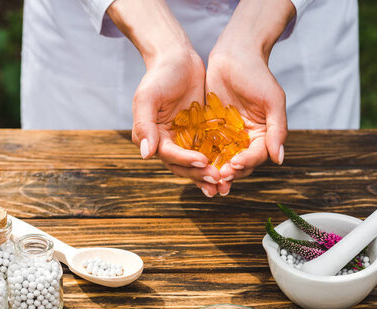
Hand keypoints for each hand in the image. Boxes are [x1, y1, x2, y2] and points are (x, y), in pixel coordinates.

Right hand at [108, 0, 221, 197]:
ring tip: (224, 183)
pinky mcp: (201, 133)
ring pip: (198, 163)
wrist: (178, 58)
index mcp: (153, 137)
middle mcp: (169, 143)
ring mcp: (186, 139)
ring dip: (209, 174)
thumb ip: (144, 125)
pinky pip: (211, 150)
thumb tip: (146, 154)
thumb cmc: (160, 75)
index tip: (202, 161)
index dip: (185, 161)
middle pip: (184, 165)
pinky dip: (219, 160)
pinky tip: (232, 167)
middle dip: (200, 174)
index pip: (170, 155)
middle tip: (218, 179)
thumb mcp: (147, 97)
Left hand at [205, 0, 294, 194]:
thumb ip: (277, 129)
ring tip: (206, 178)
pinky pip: (205, 145)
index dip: (247, 163)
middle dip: (229, 172)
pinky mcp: (210, 128)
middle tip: (218, 178)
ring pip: (221, 158)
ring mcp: (227, 135)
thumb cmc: (257, 74)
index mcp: (264, 134)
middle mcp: (246, 138)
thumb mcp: (272, 100)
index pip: (256, 155)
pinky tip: (192, 162)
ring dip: (214, 170)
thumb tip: (279, 159)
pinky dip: (200, 155)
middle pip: (239, 162)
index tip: (234, 166)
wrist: (234, 53)